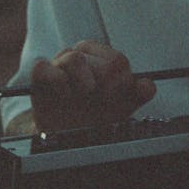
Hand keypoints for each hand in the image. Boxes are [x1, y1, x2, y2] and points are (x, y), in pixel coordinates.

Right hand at [30, 40, 155, 132]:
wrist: (67, 134)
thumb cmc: (96, 114)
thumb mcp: (121, 105)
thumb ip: (138, 94)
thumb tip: (148, 86)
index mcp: (100, 57)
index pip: (117, 60)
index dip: (119, 82)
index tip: (114, 97)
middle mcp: (80, 55)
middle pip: (99, 60)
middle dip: (104, 83)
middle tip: (100, 98)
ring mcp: (58, 63)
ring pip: (74, 58)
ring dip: (84, 81)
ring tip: (84, 94)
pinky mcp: (40, 76)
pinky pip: (44, 67)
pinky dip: (57, 82)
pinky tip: (64, 95)